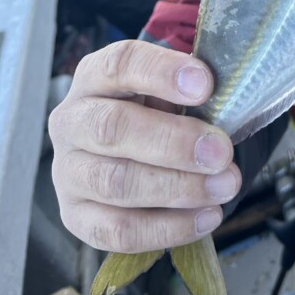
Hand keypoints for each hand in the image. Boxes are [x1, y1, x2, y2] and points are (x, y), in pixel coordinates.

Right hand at [48, 40, 241, 251]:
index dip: (161, 72)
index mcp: (94, 76)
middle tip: (221, 152)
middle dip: (174, 142)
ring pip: (115, 183)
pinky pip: (117, 230)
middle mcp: (71, 121)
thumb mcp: (166, 90)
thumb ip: (188, 94)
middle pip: (112, 128)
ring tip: (224, 186)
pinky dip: (167, 227)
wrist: (122, 149)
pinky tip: (205, 217)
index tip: (205, 86)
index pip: (119, 64)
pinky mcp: (75, 218)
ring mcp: (67, 172)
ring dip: (177, 187)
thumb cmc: (152, 111)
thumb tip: (228, 107)